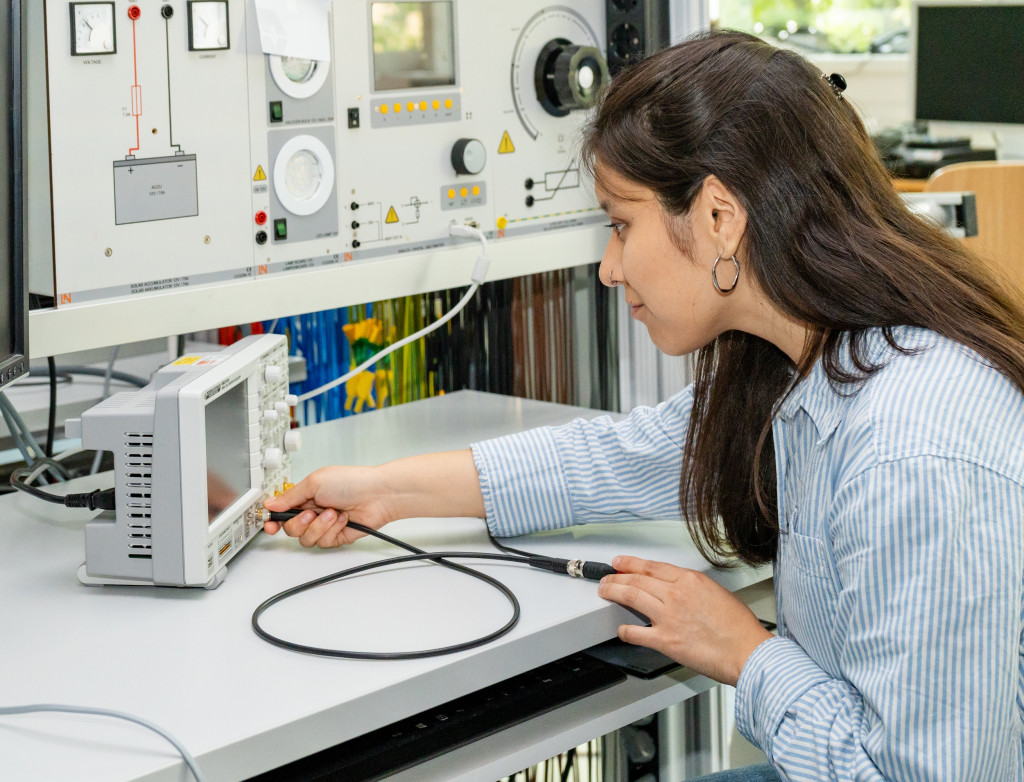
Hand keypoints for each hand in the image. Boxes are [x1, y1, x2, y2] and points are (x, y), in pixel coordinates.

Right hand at [262, 465, 395, 547]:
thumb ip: (289, 496)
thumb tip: (270, 503)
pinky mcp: (336, 536)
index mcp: (306, 496)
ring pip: (306, 539)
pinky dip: (333, 530)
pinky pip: (323, 542)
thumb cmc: (351, 482)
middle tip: (311, 514)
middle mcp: (313, 511)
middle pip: (291, 529)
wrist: (377, 495)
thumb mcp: (314, 482)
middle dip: (299, 523)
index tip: (270, 525)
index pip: (282, 512)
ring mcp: (325, 525)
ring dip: (319, 526)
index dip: (273, 520)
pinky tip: (343, 519)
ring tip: (333, 513)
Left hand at [597, 556, 772, 685]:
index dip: (631, 563)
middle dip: (616, 577)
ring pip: (631, 597)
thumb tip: (678, 590)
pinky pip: (635, 632)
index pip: (652, 567)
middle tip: (606, 578)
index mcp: (690, 580)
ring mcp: (668, 616)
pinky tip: (621, 629)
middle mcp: (676, 594)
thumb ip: (693, 588)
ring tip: (605, 592)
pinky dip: (624, 630)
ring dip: (613, 593)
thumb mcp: (717, 593)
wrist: (747, 651)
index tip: (620, 563)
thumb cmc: (739, 627)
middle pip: (637, 579)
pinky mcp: (665, 640)